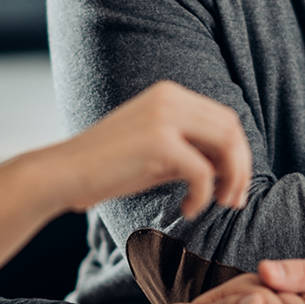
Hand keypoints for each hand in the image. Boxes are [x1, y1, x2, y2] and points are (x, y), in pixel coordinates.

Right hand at [17, 81, 250, 218]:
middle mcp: (170, 97)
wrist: (63, 173)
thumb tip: (228, 168)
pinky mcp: (159, 142)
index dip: (238, 153)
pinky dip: (204, 195)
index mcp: (169, 94)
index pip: (224, 118)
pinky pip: (203, 171)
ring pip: (226, 144)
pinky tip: (189, 209)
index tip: (233, 185)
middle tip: (234, 200)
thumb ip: (191, 151)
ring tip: (221, 204)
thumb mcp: (157, 151)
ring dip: (232, 178)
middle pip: (231, 128)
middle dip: (241, 167)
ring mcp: (165, 116)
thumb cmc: (107, 168)